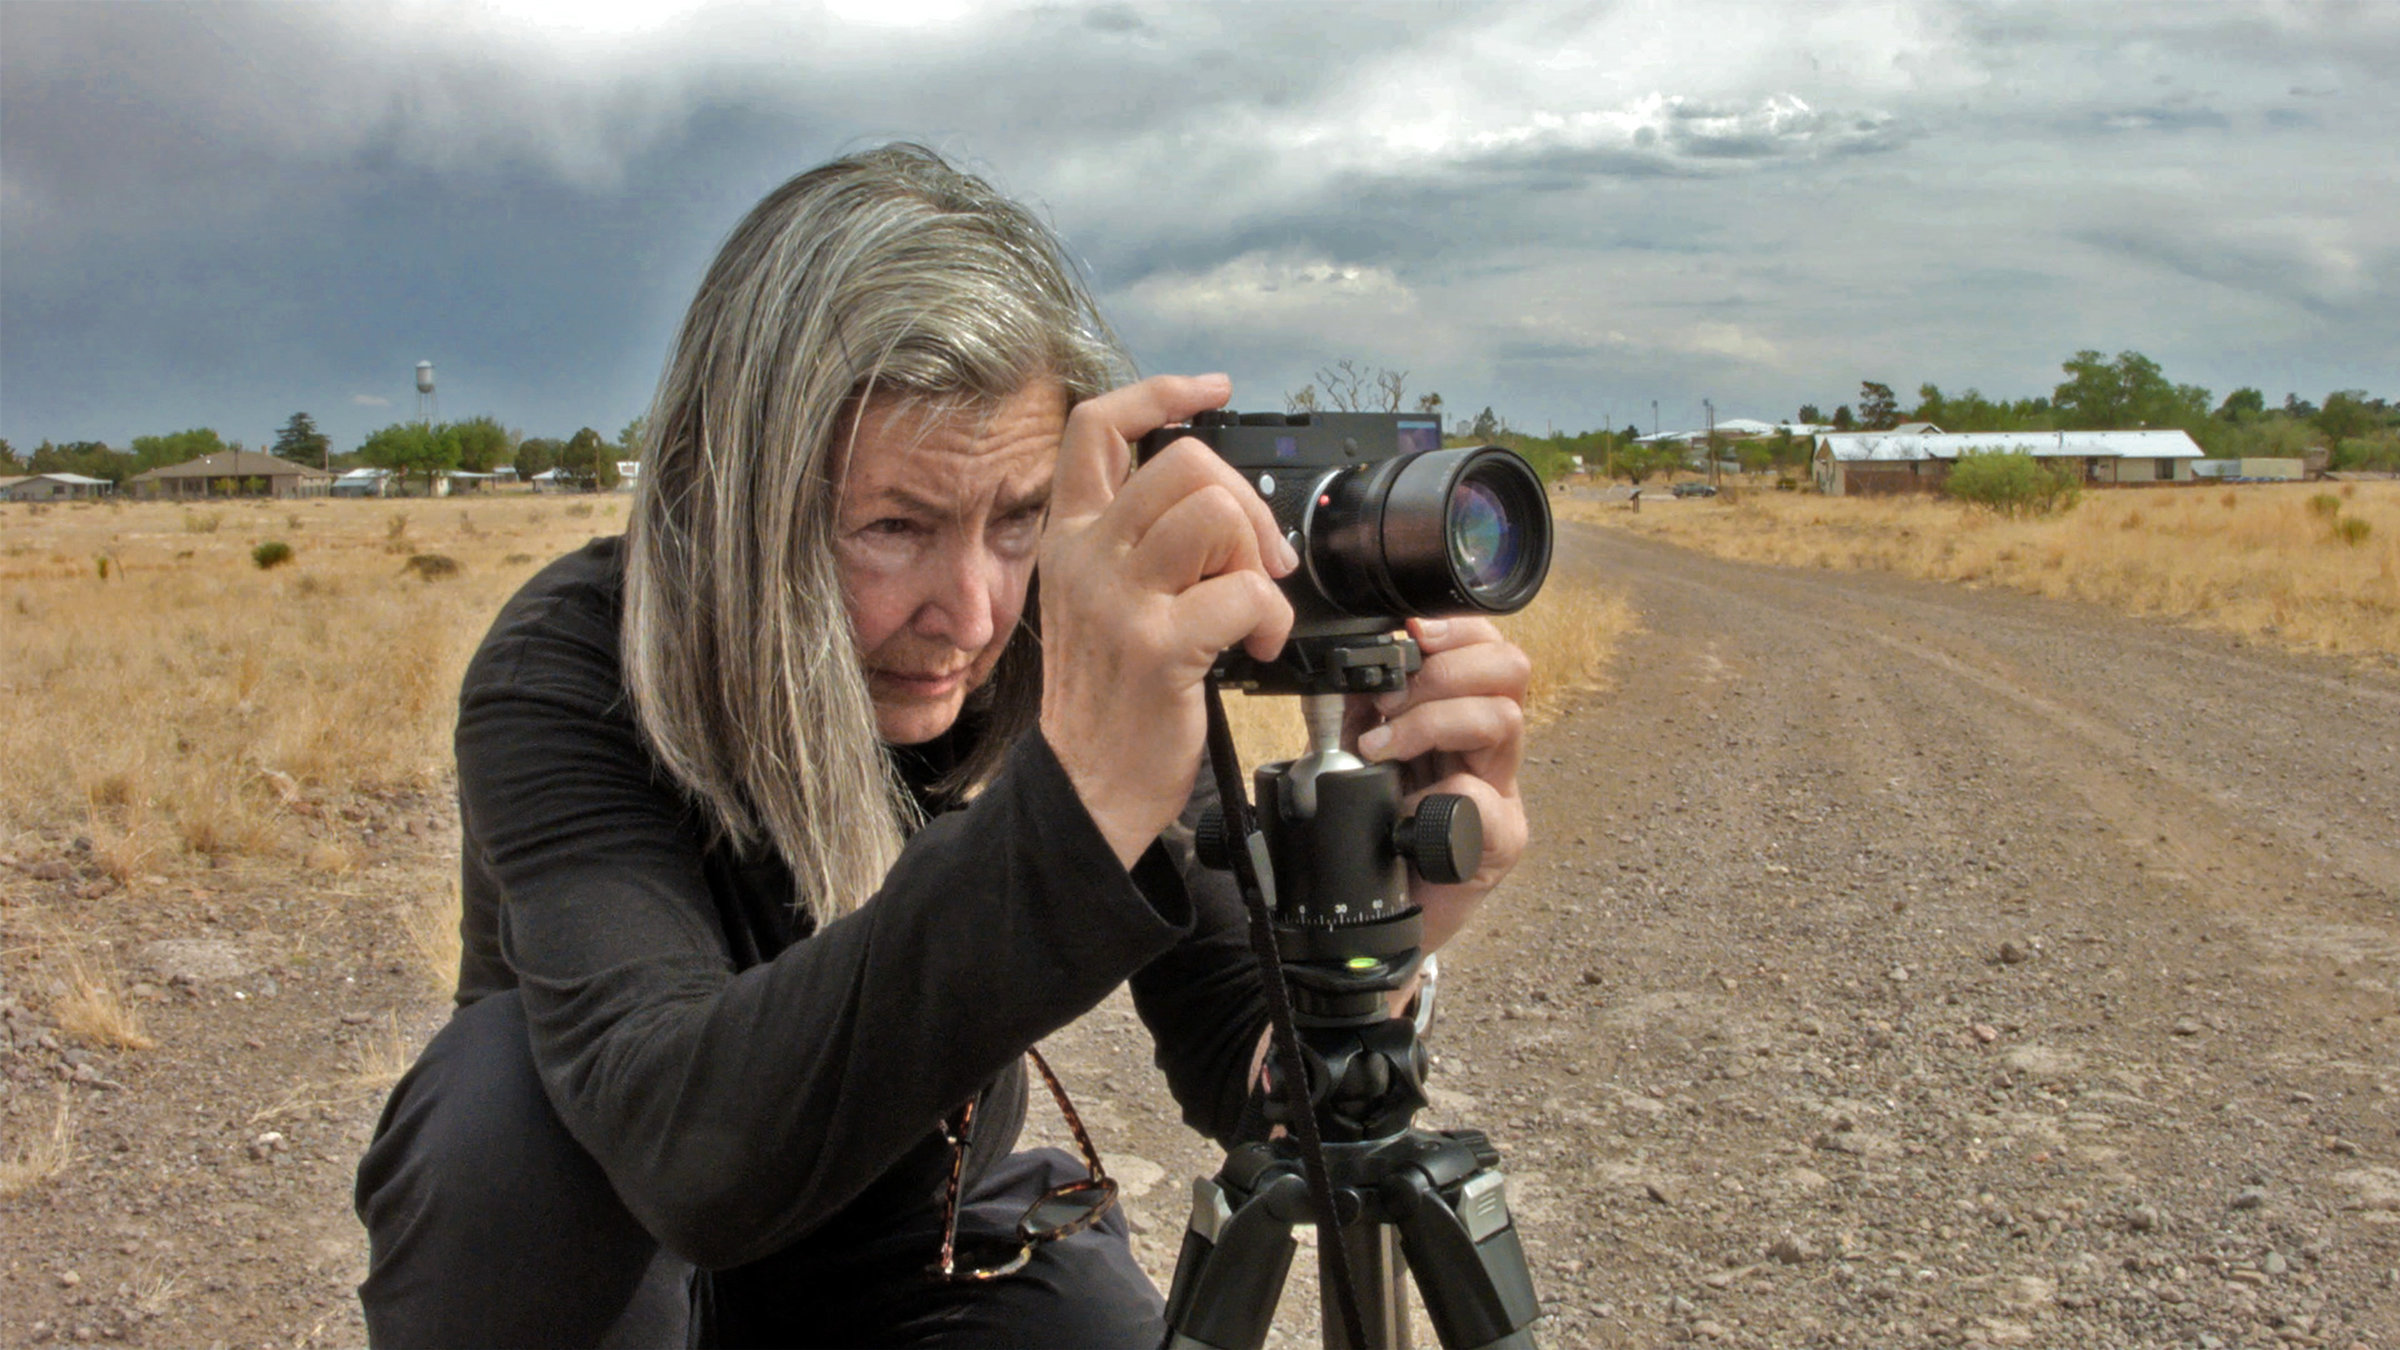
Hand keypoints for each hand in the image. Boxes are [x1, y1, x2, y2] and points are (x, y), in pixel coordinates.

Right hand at [1040, 375, 1297, 866]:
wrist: (1086, 790)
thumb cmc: (1108, 702)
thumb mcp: (1100, 603)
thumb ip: (1140, 544)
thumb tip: (1223, 504)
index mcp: (1069, 538)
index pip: (1099, 427)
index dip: (1160, 392)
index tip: (1210, 390)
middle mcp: (1085, 557)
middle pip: (1184, 463)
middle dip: (1246, 503)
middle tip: (1259, 561)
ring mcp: (1118, 599)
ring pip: (1215, 514)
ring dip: (1255, 559)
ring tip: (1250, 607)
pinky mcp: (1157, 646)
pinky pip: (1244, 593)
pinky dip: (1271, 620)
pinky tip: (1255, 650)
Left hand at [1345, 617, 1529, 952]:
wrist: (1386, 911)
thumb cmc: (1379, 830)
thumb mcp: (1355, 754)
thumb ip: (1353, 710)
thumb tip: (1336, 667)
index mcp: (1461, 713)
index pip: (1483, 645)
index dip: (1452, 629)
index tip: (1407, 634)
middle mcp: (1490, 746)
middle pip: (1509, 668)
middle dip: (1441, 673)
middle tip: (1387, 703)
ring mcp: (1500, 791)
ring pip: (1503, 720)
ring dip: (1434, 722)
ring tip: (1383, 747)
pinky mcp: (1500, 842)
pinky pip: (1487, 805)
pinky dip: (1442, 797)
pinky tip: (1407, 809)